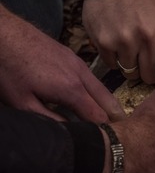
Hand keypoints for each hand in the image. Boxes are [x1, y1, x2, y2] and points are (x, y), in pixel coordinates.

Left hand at [0, 6, 123, 121]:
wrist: (4, 33)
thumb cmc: (9, 69)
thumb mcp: (22, 102)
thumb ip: (49, 120)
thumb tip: (71, 132)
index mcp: (71, 89)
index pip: (97, 114)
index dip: (105, 129)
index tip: (110, 139)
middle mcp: (81, 75)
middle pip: (106, 99)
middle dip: (115, 115)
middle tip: (124, 127)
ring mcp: (78, 62)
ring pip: (100, 86)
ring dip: (107, 101)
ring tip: (111, 114)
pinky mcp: (72, 56)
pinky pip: (91, 77)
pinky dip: (96, 89)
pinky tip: (91, 95)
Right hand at [82, 0, 154, 83]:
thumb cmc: (150, 0)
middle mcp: (147, 37)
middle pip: (151, 77)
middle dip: (151, 70)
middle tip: (148, 55)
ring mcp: (124, 40)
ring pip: (131, 74)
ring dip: (133, 65)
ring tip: (133, 47)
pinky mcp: (104, 42)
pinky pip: (113, 66)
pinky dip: (117, 59)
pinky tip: (119, 43)